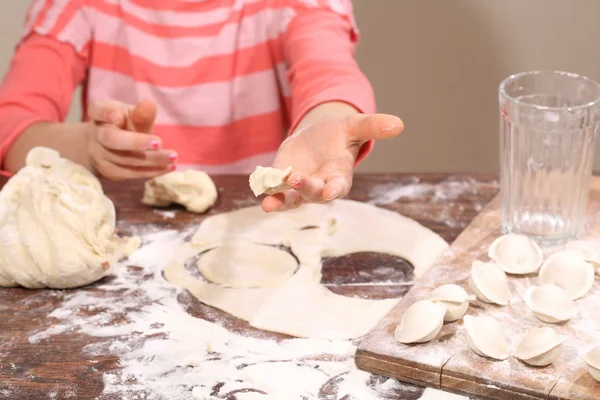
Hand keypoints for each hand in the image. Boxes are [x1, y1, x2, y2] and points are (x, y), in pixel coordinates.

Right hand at [85, 99, 176, 180]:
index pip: (98, 109)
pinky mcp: (109, 172)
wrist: (108, 148)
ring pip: (125, 159)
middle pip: (112, 139)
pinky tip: (168, 167)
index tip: (119, 116)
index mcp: (99, 113)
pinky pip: (131, 173)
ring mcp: (99, 155)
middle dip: (136, 142)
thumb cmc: (125, 126)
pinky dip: (152, 171)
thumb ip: (141, 114)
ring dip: (152, 159)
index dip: (107, 113)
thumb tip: (150, 104)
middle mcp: (96, 134)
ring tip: (173, 158)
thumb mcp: (133, 116)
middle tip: (159, 142)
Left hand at [261, 112, 403, 211]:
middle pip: (313, 193)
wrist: (316, 137)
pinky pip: (275, 192)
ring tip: (269, 204)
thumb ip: (373, 126)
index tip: (329, 192)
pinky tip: (260, 194)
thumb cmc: (338, 135)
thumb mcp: (354, 126)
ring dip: (281, 201)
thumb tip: (399, 123)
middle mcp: (320, 186)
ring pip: (291, 200)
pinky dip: (268, 194)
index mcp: (339, 176)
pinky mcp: (282, 183)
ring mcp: (299, 188)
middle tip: (297, 179)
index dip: (334, 190)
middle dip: (305, 187)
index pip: (338, 187)